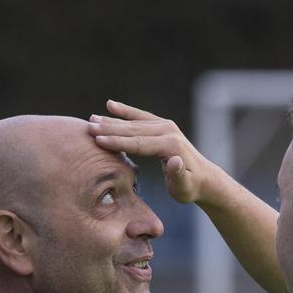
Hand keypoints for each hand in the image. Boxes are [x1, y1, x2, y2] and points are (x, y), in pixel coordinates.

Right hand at [88, 100, 229, 207]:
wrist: (204, 178)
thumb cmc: (191, 187)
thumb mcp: (185, 187)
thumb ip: (178, 175)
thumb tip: (173, 161)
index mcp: (170, 145)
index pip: (138, 143)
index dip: (117, 142)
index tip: (98, 140)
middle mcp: (168, 130)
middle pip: (133, 130)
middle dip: (109, 128)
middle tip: (88, 127)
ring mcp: (166, 125)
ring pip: (134, 122)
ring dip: (112, 120)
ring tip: (92, 119)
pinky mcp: (163, 125)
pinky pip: (140, 116)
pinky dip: (125, 111)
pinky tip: (110, 105)